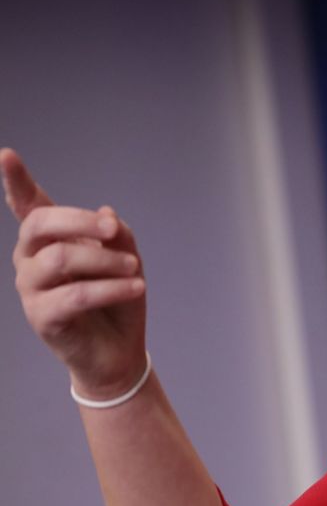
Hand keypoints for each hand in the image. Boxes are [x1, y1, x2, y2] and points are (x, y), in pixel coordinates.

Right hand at [2, 148, 148, 398]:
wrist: (118, 350)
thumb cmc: (117, 297)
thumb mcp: (125, 258)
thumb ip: (115, 235)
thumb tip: (106, 214)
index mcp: (49, 239)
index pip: (28, 206)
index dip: (16, 181)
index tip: (6, 155)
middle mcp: (31, 259)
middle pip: (41, 225)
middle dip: (80, 221)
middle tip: (112, 230)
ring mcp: (32, 288)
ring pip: (60, 259)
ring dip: (104, 260)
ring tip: (134, 270)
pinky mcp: (42, 317)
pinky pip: (76, 294)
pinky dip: (111, 288)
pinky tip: (135, 287)